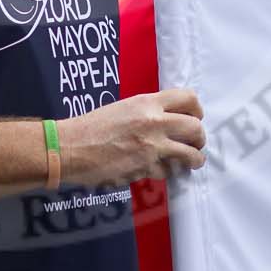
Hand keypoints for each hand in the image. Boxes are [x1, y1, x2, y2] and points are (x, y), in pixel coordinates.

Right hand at [58, 88, 204, 184]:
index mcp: (147, 103)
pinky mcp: (146, 168)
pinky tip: (164, 170)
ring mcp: (152, 147)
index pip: (188, 98)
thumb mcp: (122, 109)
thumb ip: (146, 113)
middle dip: (200, 138)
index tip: (195, 117)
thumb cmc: (90, 127)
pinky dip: (169, 172)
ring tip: (192, 161)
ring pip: (190, 153)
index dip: (197, 109)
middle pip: (195, 127)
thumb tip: (166, 122)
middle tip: (195, 143)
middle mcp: (154, 122)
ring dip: (194, 159)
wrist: (70, 148)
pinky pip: (169, 171)